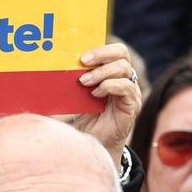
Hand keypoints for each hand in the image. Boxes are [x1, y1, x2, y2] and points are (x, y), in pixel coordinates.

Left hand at [73, 43, 142, 166]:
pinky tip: (95, 94)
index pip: (116, 51)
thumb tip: (59, 65)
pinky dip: (109, 86)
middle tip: (83, 61)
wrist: (94, 143)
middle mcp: (125, 79)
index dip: (101, 49)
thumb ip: (77, 79)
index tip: (81, 56)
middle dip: (101, 54)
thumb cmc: (87, 117)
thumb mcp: (80, 95)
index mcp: (114, 73)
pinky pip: (127, 88)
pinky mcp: (132, 104)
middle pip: (122, 54)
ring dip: (102, 72)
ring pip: (124, 69)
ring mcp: (130, 91)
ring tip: (84, 81)